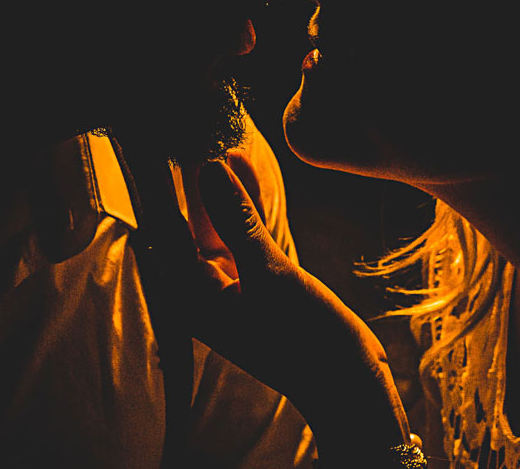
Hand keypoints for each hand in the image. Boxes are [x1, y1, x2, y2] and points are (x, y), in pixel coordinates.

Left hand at [177, 151, 410, 460]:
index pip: (170, 234)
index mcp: (192, 300)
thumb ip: (237, 219)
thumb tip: (208, 168)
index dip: (171, 191)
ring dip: (229, 195)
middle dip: (202, 189)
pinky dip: (250, 212)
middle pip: (195, 231)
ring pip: (225, 232)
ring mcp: (236, 293)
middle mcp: (207, 296)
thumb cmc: (303, 338)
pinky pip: (248, 241)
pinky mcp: (263, 288)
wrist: (349, 382)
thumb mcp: (269, 273)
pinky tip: (250, 178)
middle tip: (204, 139)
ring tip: (232, 149)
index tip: (174, 150)